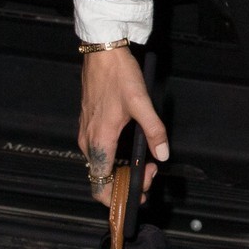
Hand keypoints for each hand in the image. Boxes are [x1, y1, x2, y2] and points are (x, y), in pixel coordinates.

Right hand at [78, 47, 169, 200]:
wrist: (101, 52)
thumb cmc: (118, 75)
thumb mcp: (141, 103)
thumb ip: (154, 130)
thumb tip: (162, 154)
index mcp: (99, 141)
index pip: (100, 186)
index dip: (119, 196)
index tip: (140, 191)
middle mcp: (88, 141)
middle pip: (102, 178)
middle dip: (126, 183)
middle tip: (150, 171)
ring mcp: (86, 132)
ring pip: (100, 166)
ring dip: (121, 171)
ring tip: (145, 162)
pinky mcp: (89, 124)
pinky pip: (99, 152)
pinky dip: (114, 159)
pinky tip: (131, 149)